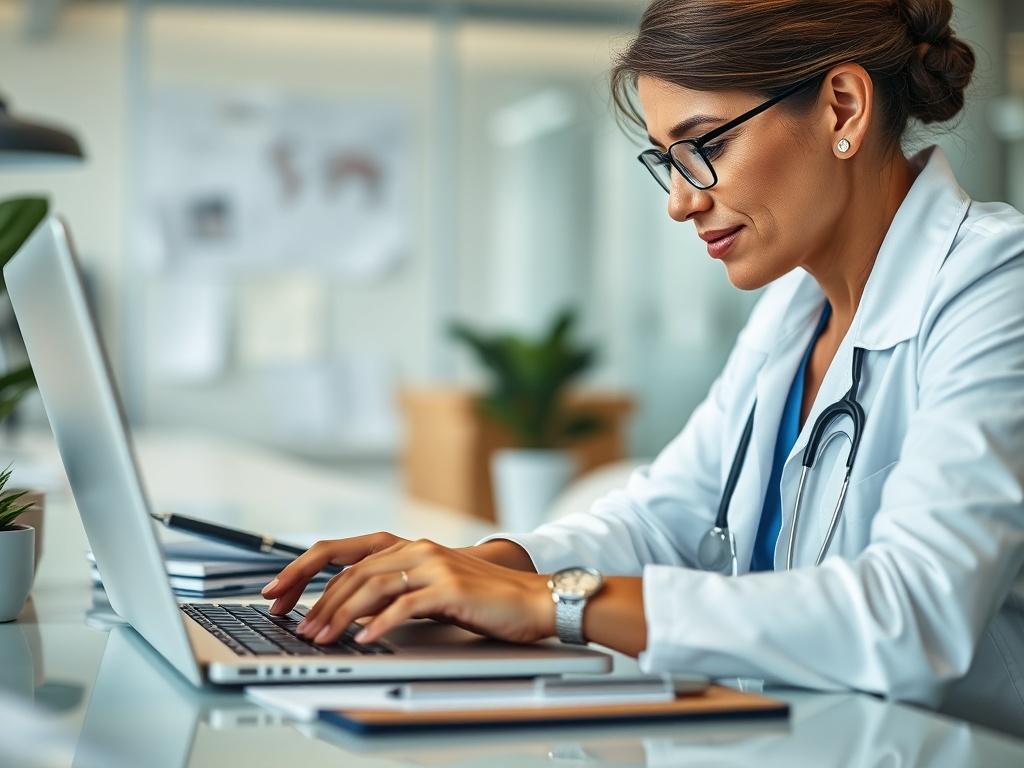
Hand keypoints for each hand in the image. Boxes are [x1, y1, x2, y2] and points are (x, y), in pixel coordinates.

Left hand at [260, 533, 554, 645]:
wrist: (533, 598)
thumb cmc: (482, 596)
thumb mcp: (430, 585)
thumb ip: (394, 587)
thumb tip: (347, 609)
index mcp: (406, 546)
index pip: (341, 551)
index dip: (303, 568)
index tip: (275, 590)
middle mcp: (415, 548)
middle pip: (350, 571)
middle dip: (316, 601)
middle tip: (296, 627)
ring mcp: (432, 564)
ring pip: (371, 585)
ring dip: (339, 614)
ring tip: (320, 637)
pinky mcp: (449, 586)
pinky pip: (404, 604)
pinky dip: (379, 622)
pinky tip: (363, 638)